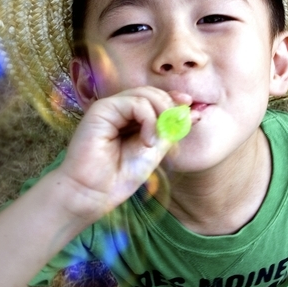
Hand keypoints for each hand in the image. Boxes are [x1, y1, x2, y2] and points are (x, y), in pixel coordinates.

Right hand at [57, 86, 190, 221]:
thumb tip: (191, 112)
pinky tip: (147, 141)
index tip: (194, 112)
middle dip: (171, 107)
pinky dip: (148, 119)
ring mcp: (110, 107)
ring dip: (161, 115)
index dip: (176, 100)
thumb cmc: (119, 176)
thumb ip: (169, 130)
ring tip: (157, 141)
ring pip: (146, 94)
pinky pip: (135, 102)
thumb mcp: (154, 151)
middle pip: (153, 92)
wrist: (93, 194)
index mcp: (130, 118)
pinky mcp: (101, 109)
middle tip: (177, 128)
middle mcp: (119, 109)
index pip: (157, 98)